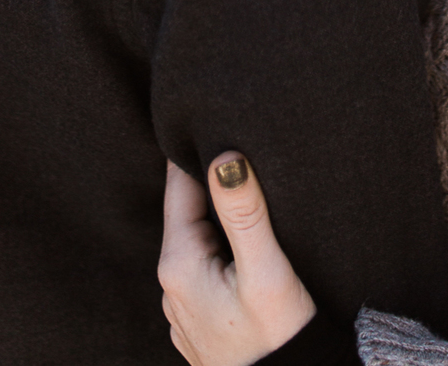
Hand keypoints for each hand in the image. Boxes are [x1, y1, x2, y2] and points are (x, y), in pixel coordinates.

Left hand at [159, 155, 316, 365]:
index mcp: (179, 265)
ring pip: (195, 243)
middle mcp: (170, 286)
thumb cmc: (277, 335)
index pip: (179, 189)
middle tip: (230, 135)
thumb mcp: (267, 270)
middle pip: (186, 215)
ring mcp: (182, 307)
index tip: (206, 113)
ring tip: (240, 183)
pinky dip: (218, 247)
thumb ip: (244, 213)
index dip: (194, 152)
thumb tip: (223, 155)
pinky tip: (242, 241)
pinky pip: (203, 269)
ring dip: (214, 215)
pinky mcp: (199, 321)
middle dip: (206, 180)